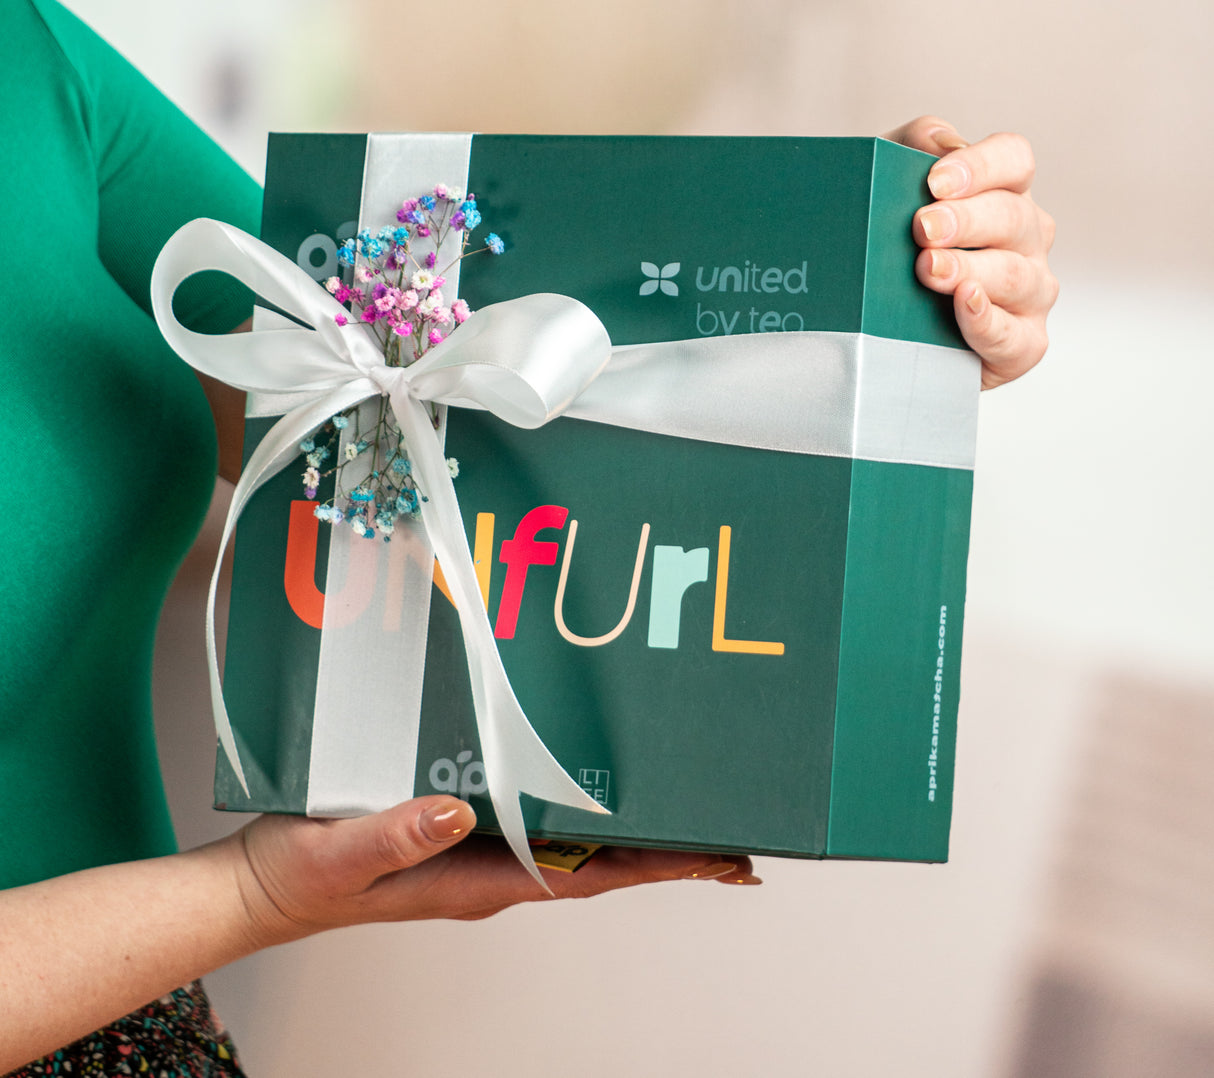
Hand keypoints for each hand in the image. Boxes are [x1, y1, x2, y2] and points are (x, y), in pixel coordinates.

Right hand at [233, 796, 756, 945]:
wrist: (259, 885)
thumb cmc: (298, 877)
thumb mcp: (339, 854)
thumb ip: (395, 836)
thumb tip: (461, 816)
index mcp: (478, 881)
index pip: (589, 877)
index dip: (656, 867)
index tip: (717, 860)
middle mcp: (490, 869)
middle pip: (599, 863)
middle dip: (666, 851)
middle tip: (732, 837)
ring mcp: (476, 850)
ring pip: (572, 841)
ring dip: (631, 828)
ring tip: (685, 809)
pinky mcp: (454, 827)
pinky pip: (532, 818)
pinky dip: (576, 806)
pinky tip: (590, 786)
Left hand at [885, 116, 1057, 388]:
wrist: (876, 334)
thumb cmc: (891, 253)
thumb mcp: (888, 191)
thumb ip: (912, 149)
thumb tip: (941, 142)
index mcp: (1003, 194)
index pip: (1013, 161)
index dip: (980, 166)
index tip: (934, 182)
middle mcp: (1026, 239)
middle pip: (1013, 216)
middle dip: (966, 221)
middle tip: (922, 228)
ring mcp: (1032, 292)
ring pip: (1015, 274)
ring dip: (970, 269)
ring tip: (928, 269)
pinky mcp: (1023, 344)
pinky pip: (1016, 336)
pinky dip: (988, 320)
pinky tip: (964, 304)